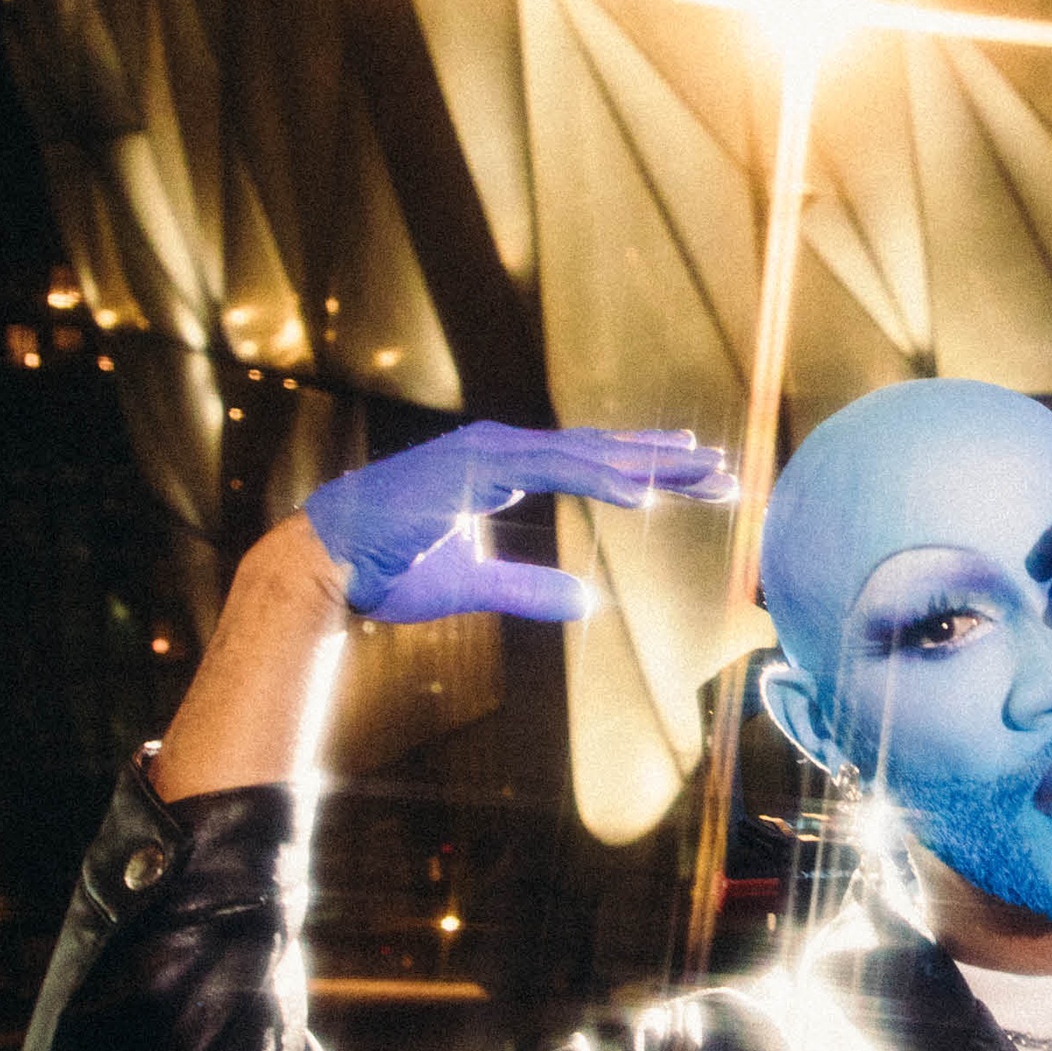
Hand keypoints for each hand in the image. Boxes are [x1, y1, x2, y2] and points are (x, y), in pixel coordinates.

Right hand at [304, 421, 733, 621]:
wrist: (325, 564)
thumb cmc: (391, 569)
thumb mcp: (476, 583)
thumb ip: (530, 589)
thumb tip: (588, 600)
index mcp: (502, 467)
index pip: (589, 463)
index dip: (645, 470)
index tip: (697, 477)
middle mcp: (501, 450)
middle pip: (601, 451)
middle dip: (665, 462)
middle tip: (725, 472)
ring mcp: (487, 453)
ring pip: (585, 454)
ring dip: (646, 465)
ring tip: (701, 474)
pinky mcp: (471, 469)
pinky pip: (548, 471)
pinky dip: (598, 479)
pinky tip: (642, 494)